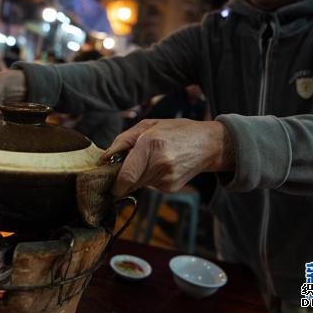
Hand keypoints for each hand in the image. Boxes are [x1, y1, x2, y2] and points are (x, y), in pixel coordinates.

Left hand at [102, 119, 233, 197]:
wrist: (208, 144)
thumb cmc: (176, 131)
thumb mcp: (148, 125)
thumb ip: (123, 139)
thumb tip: (105, 157)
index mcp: (151, 144)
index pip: (127, 175)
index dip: (116, 184)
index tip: (110, 185)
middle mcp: (160, 163)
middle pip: (131, 181)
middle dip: (126, 176)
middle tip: (132, 163)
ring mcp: (168, 178)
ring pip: (140, 184)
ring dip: (140, 175)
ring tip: (154, 160)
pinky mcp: (172, 187)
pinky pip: (151, 186)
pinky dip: (152, 178)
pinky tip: (163, 166)